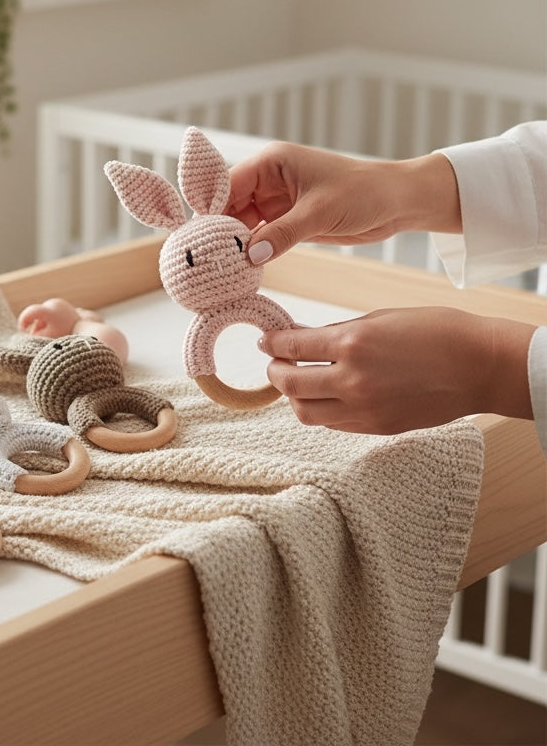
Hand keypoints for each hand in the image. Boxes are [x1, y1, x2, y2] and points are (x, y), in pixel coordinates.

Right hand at [226, 142, 461, 263]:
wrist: (399, 202)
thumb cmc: (364, 192)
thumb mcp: (320, 213)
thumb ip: (283, 234)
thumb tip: (249, 256)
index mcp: (271, 163)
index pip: (227, 184)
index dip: (210, 209)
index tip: (197, 236)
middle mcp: (268, 180)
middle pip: (229, 206)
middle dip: (218, 231)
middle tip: (203, 259)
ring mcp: (276, 202)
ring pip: (241, 224)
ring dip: (233, 245)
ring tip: (217, 268)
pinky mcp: (287, 221)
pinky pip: (259, 237)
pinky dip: (251, 252)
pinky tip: (240, 269)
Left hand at [259, 307, 534, 434]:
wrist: (481, 366)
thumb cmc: (435, 331)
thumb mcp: (378, 318)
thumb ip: (335, 332)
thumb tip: (299, 336)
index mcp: (351, 344)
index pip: (291, 346)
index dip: (271, 342)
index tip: (265, 340)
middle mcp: (352, 380)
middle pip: (288, 384)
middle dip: (274, 371)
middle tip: (274, 362)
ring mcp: (364, 409)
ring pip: (304, 411)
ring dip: (293, 396)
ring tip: (297, 381)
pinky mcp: (376, 427)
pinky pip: (332, 423)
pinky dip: (319, 409)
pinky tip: (324, 395)